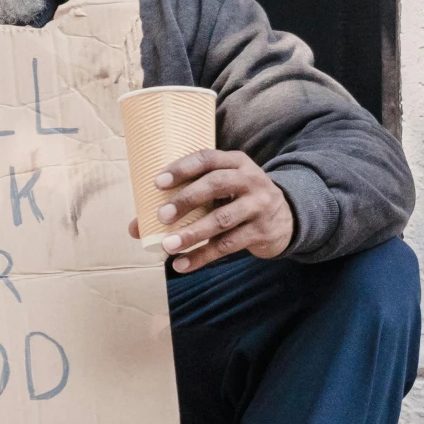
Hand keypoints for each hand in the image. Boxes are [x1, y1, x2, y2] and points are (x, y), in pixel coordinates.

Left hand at [128, 148, 294, 272]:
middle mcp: (249, 179)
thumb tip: (135, 227)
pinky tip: (182, 265)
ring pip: (222, 220)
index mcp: (236, 162)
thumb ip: (185, 201)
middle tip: (161, 216)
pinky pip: (228, 245)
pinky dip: (202, 256)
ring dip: (192, 234)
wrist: (287, 218)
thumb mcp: (221, 192)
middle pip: (216, 184)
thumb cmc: (239, 200)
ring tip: (167, 246)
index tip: (157, 183)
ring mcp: (258, 205)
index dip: (181, 168)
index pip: (207, 158)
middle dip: (186, 199)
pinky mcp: (261, 231)